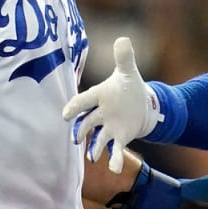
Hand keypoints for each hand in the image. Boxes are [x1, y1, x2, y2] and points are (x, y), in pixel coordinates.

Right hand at [63, 36, 160, 173]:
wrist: (141, 105)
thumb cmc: (128, 87)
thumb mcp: (128, 72)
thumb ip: (124, 57)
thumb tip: (123, 39)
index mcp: (99, 95)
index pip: (84, 101)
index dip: (75, 107)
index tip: (66, 114)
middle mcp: (99, 113)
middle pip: (87, 122)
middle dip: (81, 130)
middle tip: (76, 139)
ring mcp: (107, 128)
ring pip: (97, 139)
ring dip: (94, 148)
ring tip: (92, 157)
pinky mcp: (117, 139)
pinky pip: (114, 150)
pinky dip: (113, 159)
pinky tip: (114, 169)